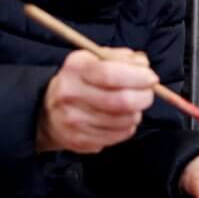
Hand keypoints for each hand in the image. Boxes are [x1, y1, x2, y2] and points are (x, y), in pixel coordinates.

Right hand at [37, 48, 157, 153]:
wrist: (47, 111)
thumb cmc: (79, 81)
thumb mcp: (94, 59)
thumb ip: (121, 57)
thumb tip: (143, 65)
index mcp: (76, 70)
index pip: (110, 74)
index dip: (137, 77)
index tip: (151, 78)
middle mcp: (71, 95)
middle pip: (121, 101)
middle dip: (144, 97)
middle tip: (148, 93)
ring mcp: (74, 121)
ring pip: (124, 120)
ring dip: (136, 112)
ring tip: (131, 105)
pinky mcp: (80, 140)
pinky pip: (118, 136)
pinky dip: (127, 127)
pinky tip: (120, 119)